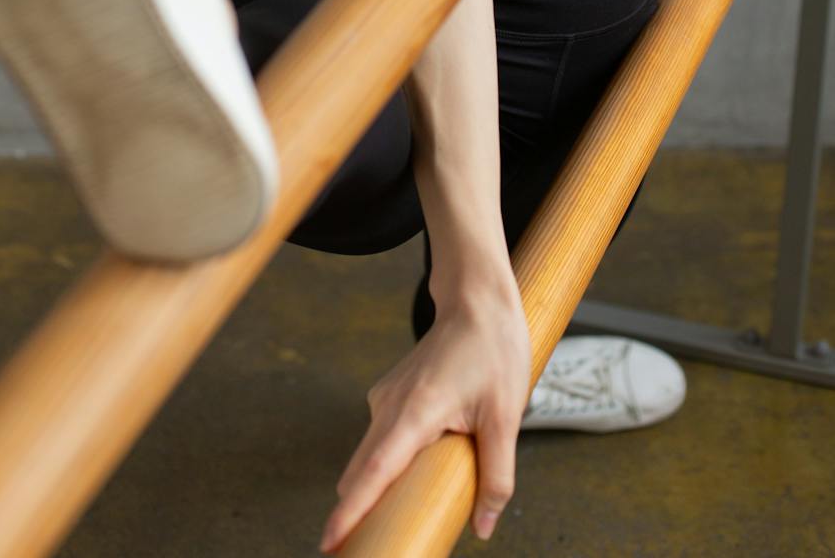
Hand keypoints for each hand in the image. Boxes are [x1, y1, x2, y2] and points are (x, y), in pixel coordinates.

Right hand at [318, 282, 533, 550]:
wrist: (477, 302)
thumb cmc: (493, 350)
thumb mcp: (505, 416)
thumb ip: (496, 475)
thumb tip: (485, 527)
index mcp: (417, 411)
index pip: (376, 470)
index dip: (351, 509)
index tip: (329, 541)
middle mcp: (391, 405)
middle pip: (363, 470)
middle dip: (356, 512)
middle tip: (360, 549)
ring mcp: (386, 398)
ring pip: (369, 457)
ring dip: (373, 488)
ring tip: (385, 525)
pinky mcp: (390, 396)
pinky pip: (379, 441)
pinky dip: (384, 466)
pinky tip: (407, 480)